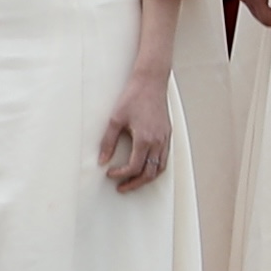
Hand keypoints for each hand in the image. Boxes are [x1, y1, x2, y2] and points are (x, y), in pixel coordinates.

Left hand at [98, 69, 176, 193]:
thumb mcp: (115, 120)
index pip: (135, 166)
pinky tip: (144, 167)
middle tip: (121, 187)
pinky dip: (155, 167)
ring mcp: (165, 138)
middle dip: (135, 183)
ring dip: (147, 177)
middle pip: (150, 172)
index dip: (121, 174)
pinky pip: (165, 158)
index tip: (110, 173)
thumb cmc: (132, 98)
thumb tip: (102, 161)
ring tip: (132, 181)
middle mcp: (158, 141)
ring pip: (161, 167)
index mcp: (145, 139)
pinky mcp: (168, 134)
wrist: (151, 82)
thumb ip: (108, 142)